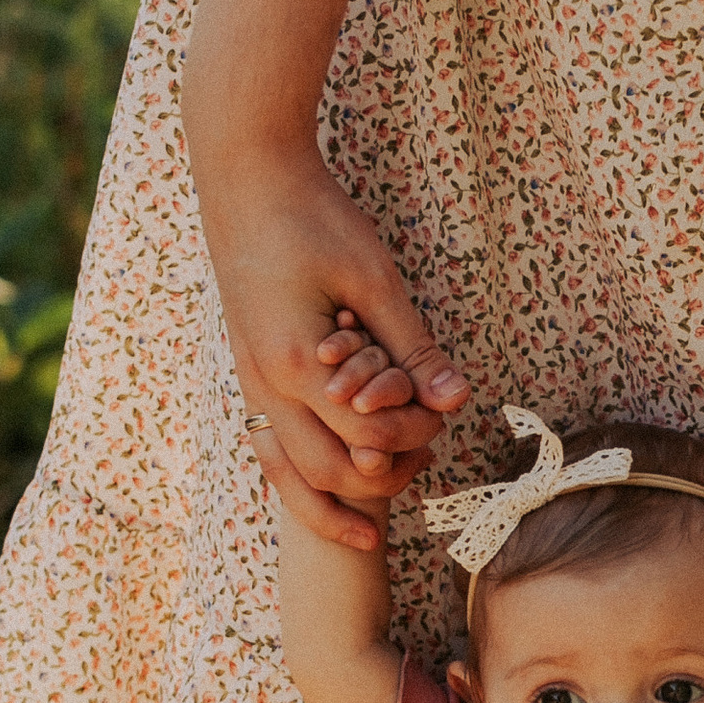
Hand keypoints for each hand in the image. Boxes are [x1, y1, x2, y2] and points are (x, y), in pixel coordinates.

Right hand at [199, 143, 469, 550]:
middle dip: (380, 478)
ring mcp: (247, 381)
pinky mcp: (245, 371)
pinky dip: (299, 477)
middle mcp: (264, 385)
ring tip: (369, 526)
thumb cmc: (314, 218)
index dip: (414, 432)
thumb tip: (458, 401)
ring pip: (285, 475)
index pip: (368, 434)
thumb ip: (413, 349)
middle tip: (421, 466)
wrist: (246, 176)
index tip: (442, 411)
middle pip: (327, 471)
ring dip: (330, 503)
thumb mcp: (375, 279)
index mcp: (298, 363)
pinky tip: (329, 481)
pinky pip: (267, 447)